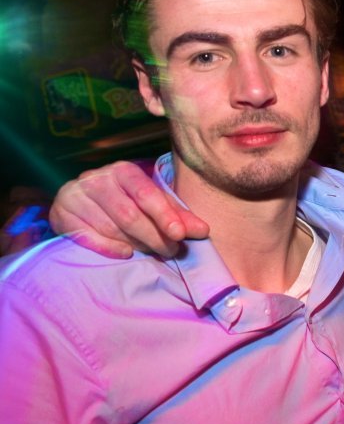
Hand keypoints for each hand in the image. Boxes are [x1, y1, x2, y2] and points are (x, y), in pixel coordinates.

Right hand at [49, 161, 208, 257]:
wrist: (83, 202)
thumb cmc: (127, 202)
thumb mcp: (153, 204)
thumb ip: (177, 216)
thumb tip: (203, 231)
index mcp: (123, 170)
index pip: (146, 193)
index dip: (165, 215)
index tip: (180, 234)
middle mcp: (96, 179)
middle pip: (129, 214)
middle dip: (154, 236)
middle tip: (171, 251)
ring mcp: (75, 195)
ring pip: (110, 227)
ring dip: (135, 244)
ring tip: (151, 250)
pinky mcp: (61, 213)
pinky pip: (87, 237)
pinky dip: (108, 248)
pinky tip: (124, 253)